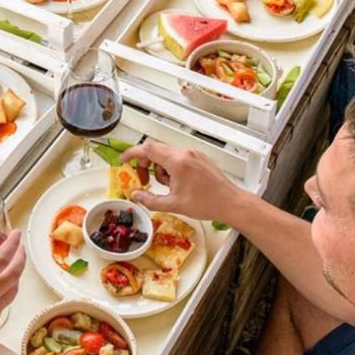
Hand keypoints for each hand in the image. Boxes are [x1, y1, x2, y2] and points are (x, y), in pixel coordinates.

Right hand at [0, 230, 24, 354]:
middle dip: (21, 256)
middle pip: (15, 272)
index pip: (1, 259)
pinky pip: (7, 301)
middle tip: (19, 246)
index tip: (16, 234)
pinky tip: (2, 286)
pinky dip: (9, 288)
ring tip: (14, 264)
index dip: (12, 244)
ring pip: (14, 287)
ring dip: (17, 273)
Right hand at [122, 141, 245, 223]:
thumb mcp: (173, 205)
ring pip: (167, 154)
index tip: (124, 160)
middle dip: (146, 164)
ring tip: (167, 186)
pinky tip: (177, 184)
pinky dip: (171, 168)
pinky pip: (178, 157)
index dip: (132, 153)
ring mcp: (193, 154)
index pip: (148, 149)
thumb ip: (150, 200)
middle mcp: (185, 153)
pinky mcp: (199, 158)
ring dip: (160, 168)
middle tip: (144, 180)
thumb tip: (136, 195)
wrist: (230, 203)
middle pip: (156, 150)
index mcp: (178, 162)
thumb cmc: (207, 203)